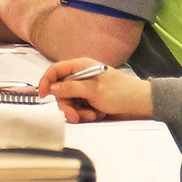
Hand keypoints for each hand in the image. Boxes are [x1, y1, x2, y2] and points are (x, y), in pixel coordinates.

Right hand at [39, 58, 153, 123]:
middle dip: (67, 105)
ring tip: (92, 115)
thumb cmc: (120, 92)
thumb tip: (53, 88)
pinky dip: (85, 114)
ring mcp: (85, 90)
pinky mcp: (90, 101)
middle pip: (60, 91)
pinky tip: (97, 115)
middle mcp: (81, 77)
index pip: (56, 70)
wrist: (138, 104)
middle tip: (74, 116)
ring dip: (78, 112)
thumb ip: (71, 88)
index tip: (43, 96)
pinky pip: (78, 109)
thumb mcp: (94, 90)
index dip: (47, 81)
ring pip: (69, 103)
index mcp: (81, 66)